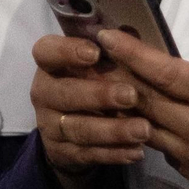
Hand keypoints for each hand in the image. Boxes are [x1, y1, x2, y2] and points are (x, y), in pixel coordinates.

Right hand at [31, 35, 150, 178]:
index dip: (67, 51)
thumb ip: (113, 50)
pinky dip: (113, 153)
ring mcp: (50, 125)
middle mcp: (44, 93)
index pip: (46, 51)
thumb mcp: (100, 66)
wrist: (73, 132)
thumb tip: (131, 34)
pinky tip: (136, 151)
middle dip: (99, 95)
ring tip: (143, 130)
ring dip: (113, 130)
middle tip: (131, 95)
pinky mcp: (62, 152)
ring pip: (79, 128)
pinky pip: (88, 154)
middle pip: (64, 93)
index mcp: (51, 65)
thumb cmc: (92, 84)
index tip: (95, 53)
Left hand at [95, 28, 188, 188]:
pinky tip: (140, 117)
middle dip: (116, 78)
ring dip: (124, 107)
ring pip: (143, 127)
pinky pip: (160, 146)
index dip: (133, 54)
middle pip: (144, 100)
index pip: (165, 72)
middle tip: (96, 60)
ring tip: (106, 87)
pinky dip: (148, 130)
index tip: (107, 37)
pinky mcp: (187, 171)